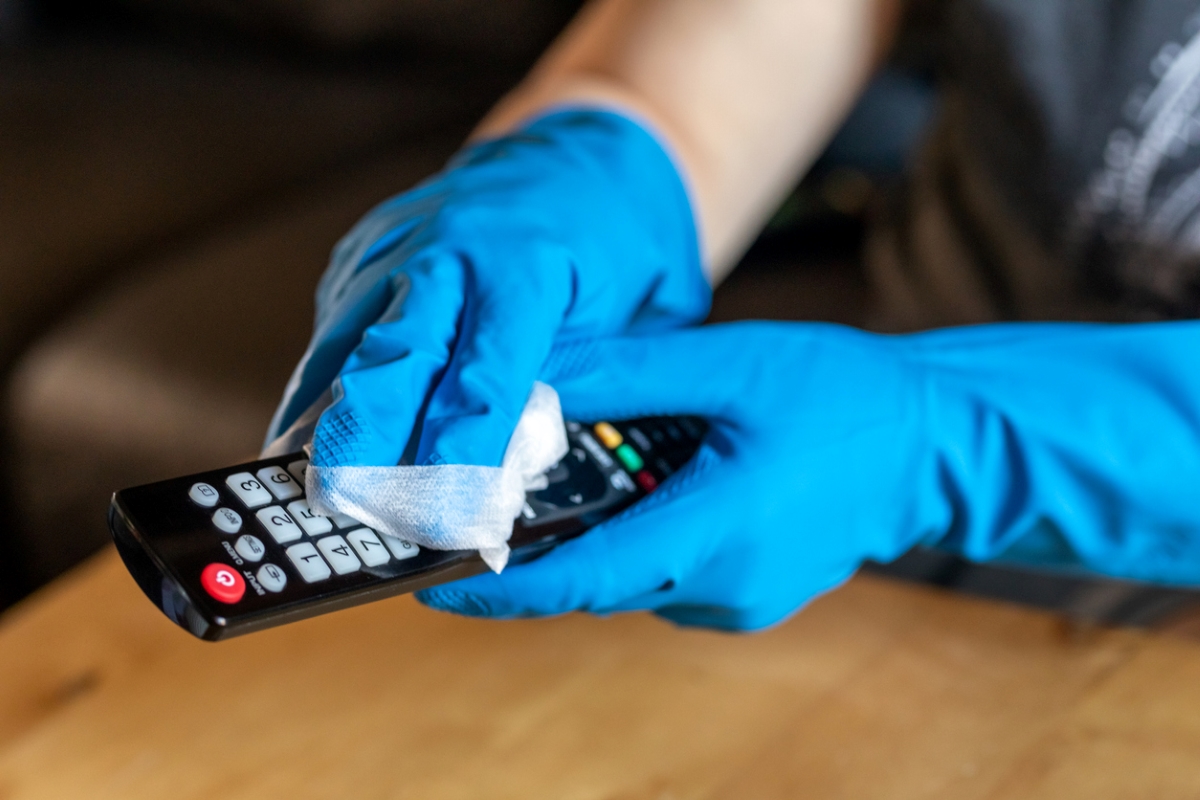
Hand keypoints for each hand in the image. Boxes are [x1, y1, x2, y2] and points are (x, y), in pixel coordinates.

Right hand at [267, 109, 708, 468]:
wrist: (587, 149)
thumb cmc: (623, 240)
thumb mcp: (643, 311)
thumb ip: (588, 379)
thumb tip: (521, 469)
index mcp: (530, 262)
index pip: (486, 374)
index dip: (459, 449)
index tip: (440, 513)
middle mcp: (451, 245)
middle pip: (393, 356)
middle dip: (364, 439)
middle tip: (345, 508)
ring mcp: (396, 244)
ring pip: (343, 345)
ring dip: (323, 424)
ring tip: (303, 493)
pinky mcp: (364, 254)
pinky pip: (333, 330)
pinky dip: (320, 390)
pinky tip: (308, 442)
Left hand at [418, 322, 924, 630]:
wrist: (938, 444)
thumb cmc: (847, 399)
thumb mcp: (730, 364)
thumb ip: (626, 374)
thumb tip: (533, 382)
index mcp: (715, 533)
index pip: (580, 578)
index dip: (500, 587)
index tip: (436, 583)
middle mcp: (723, 587)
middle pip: (596, 577)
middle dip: (539, 545)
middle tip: (492, 499)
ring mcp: (740, 601)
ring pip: (631, 577)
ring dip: (598, 532)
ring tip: (587, 469)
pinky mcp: (751, 596)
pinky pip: (668, 576)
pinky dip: (641, 537)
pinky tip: (655, 483)